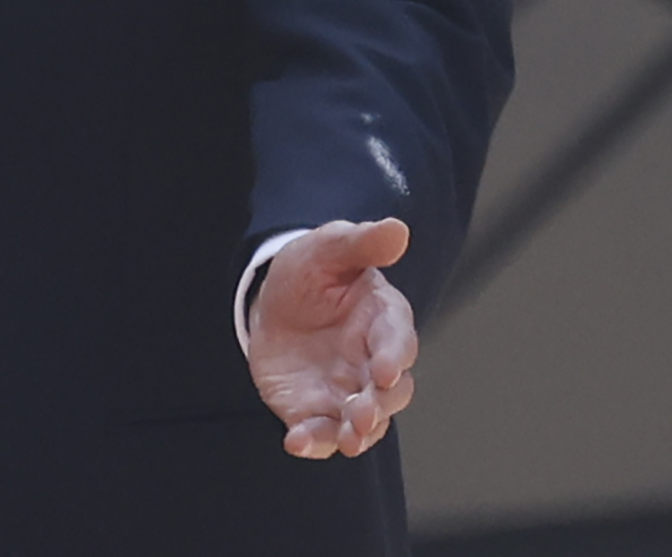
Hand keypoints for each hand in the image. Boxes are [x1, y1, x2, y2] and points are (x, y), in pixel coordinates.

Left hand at [246, 218, 417, 458]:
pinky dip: (313, 442)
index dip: (395, 356)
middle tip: (363, 412)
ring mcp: (347, 390)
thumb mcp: (328, 248)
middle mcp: (372, 362)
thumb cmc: (311, 271)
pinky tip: (296, 442)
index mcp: (382, 321)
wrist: (273, 301)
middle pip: (389, 393)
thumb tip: (396, 229)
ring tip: (348, 439)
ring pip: (364, 421)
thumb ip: (360, 243)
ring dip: (358, 433)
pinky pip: (321, 433)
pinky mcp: (316, 409)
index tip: (385, 368)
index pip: (398, 341)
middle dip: (379, 405)